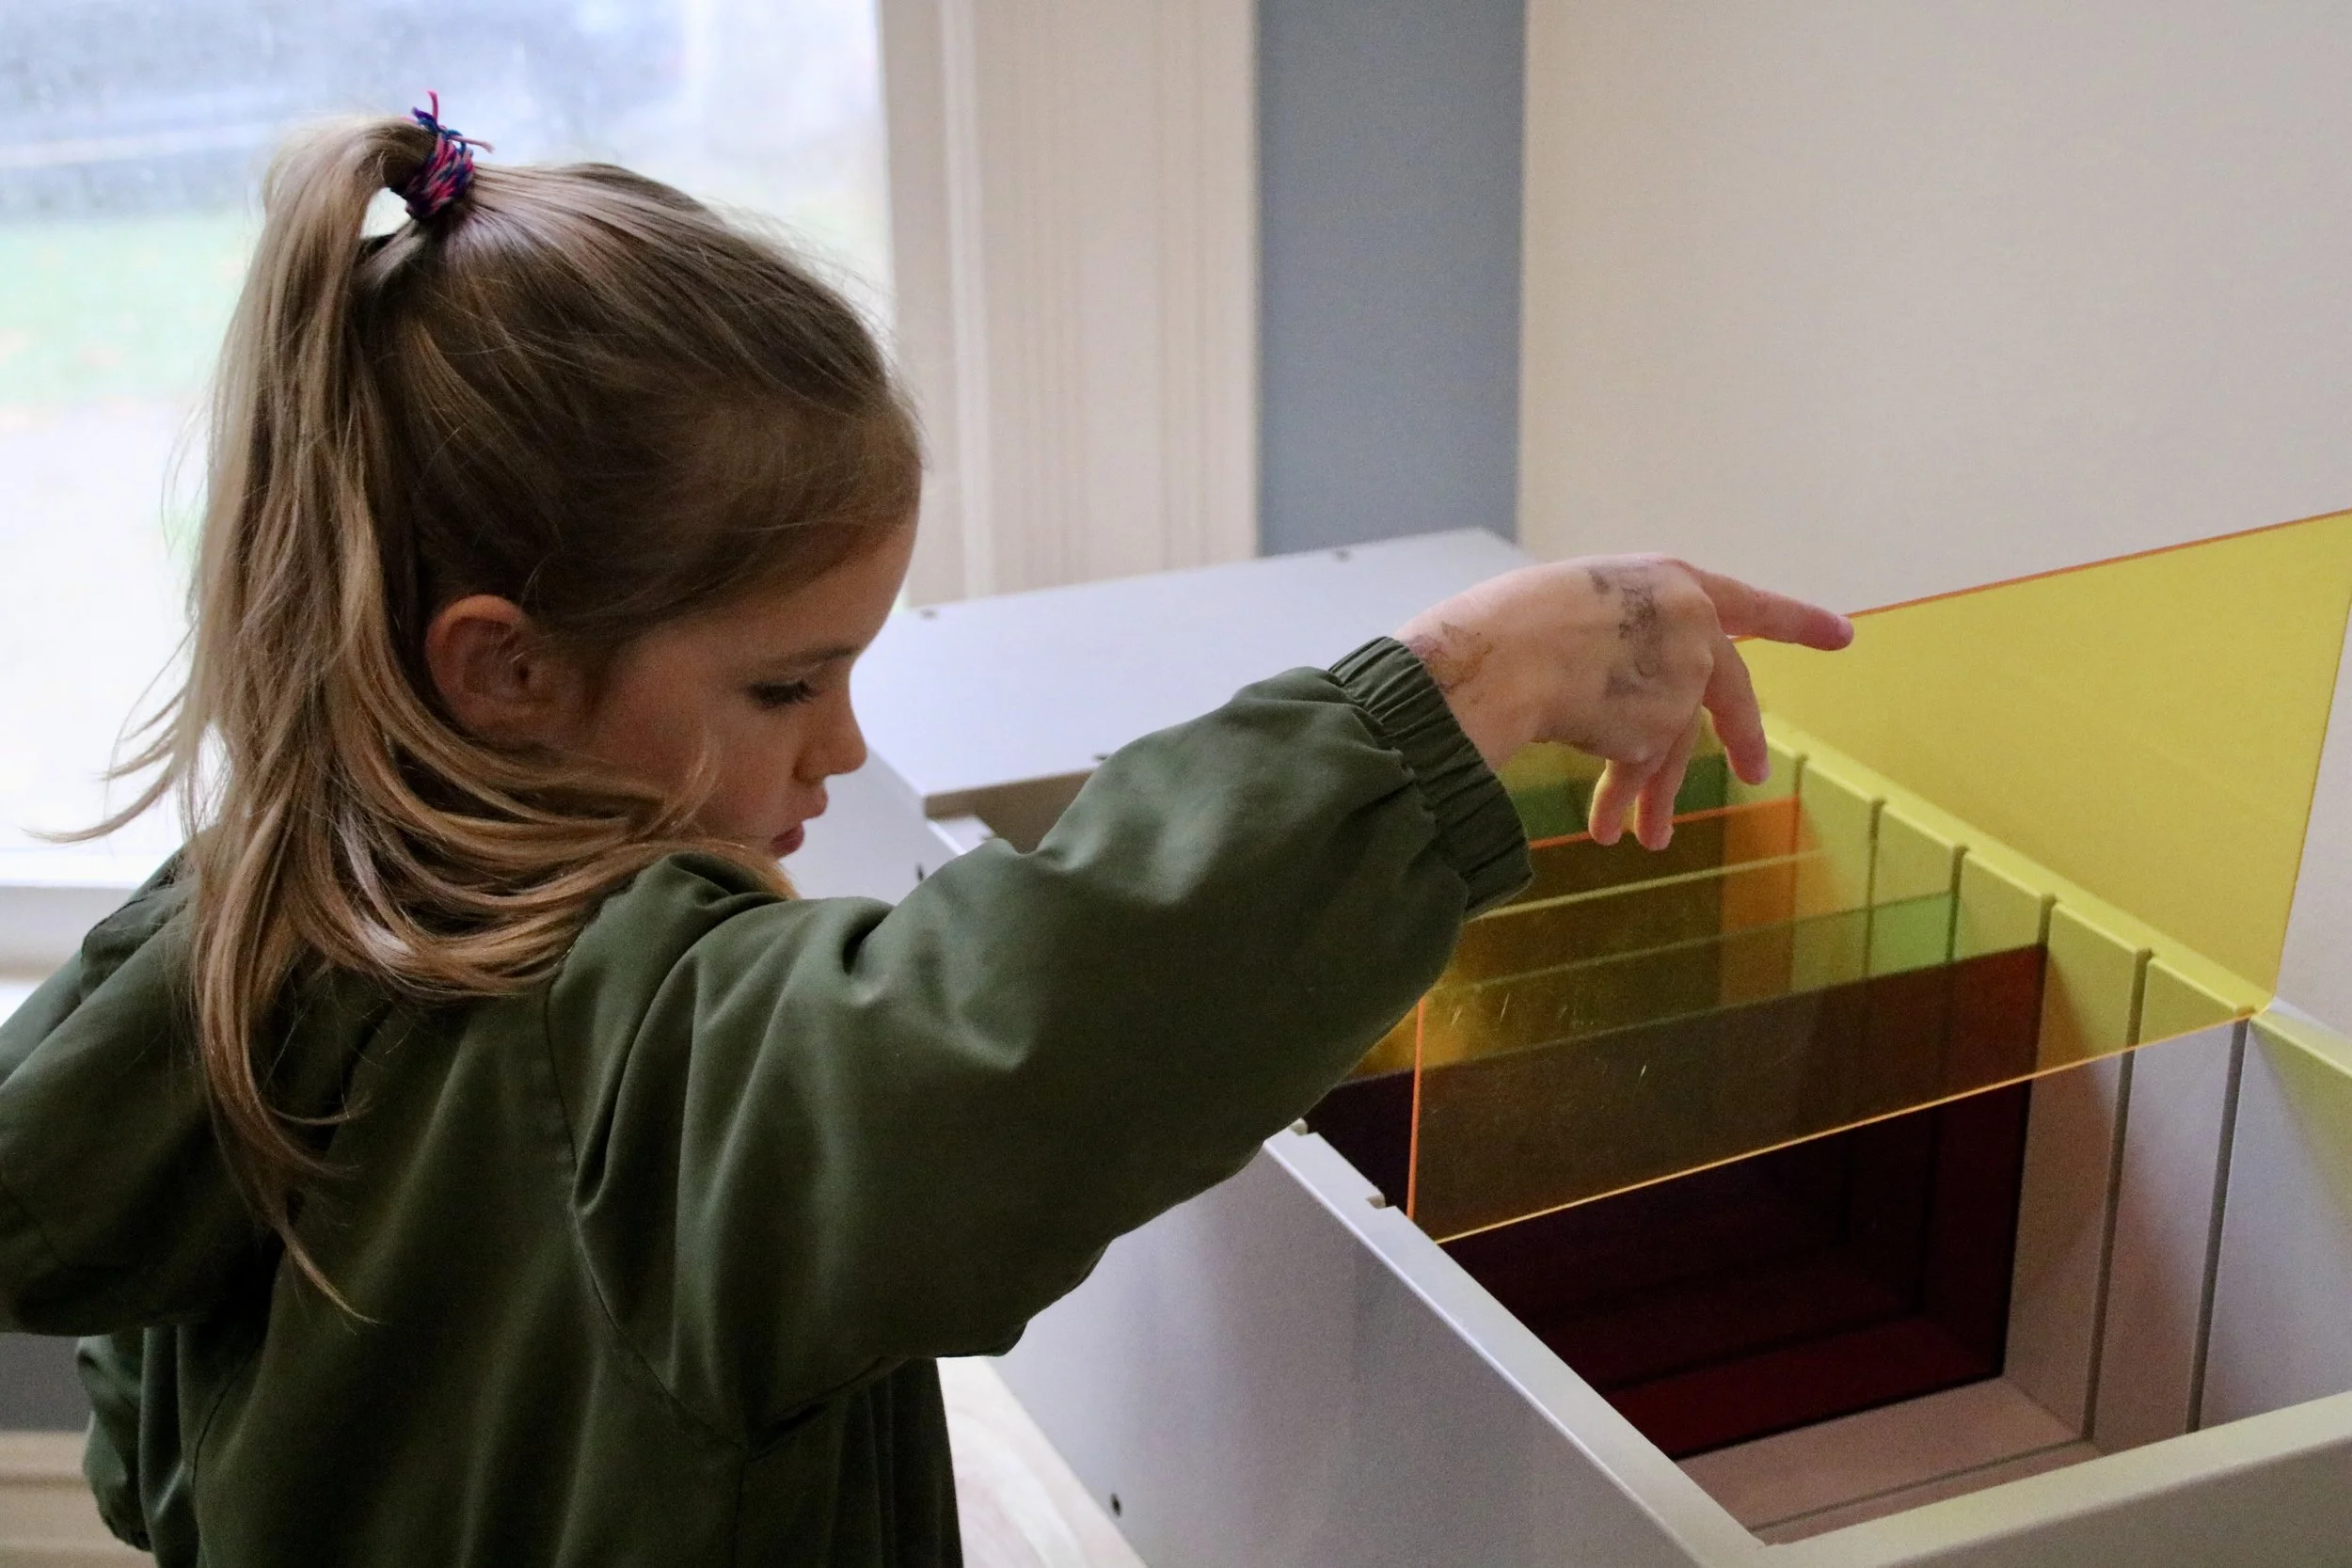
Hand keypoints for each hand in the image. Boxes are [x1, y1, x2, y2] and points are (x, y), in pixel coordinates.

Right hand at [1395, 556, 1852, 850]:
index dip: (1796, 620)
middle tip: (1754, 773)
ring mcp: (1683, 675)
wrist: (1501, 655)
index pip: (1749, 604)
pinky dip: (1621, 798)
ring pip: (1673, 741)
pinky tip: (1604, 822)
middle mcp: (1691, 625)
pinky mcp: (1665, 724)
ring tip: (1650, 843)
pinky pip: (1640, 764)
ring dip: (1653, 797)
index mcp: (1668, 581)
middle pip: (1725, 691)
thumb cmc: (1514, 627)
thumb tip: (1634, 720)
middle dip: (1739, 738)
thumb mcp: (1580, 609)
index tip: (1842, 635)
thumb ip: (1622, 643)